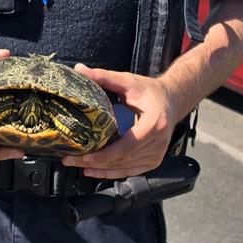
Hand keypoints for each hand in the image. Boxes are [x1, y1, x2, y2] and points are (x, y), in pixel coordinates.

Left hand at [62, 64, 182, 178]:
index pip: (127, 145)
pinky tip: (94, 171)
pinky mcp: (154, 161)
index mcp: (154, 124)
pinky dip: (112, 173)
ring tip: (77, 165)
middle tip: (69, 160)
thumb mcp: (128, 81)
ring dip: (100, 169)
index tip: (84, 156)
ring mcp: (157, 154)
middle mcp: (158, 142)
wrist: (172, 100)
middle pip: (122, 159)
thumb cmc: (149, 91)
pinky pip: (131, 171)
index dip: (105, 154)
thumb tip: (78, 69)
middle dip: (95, 162)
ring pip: (125, 168)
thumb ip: (103, 76)